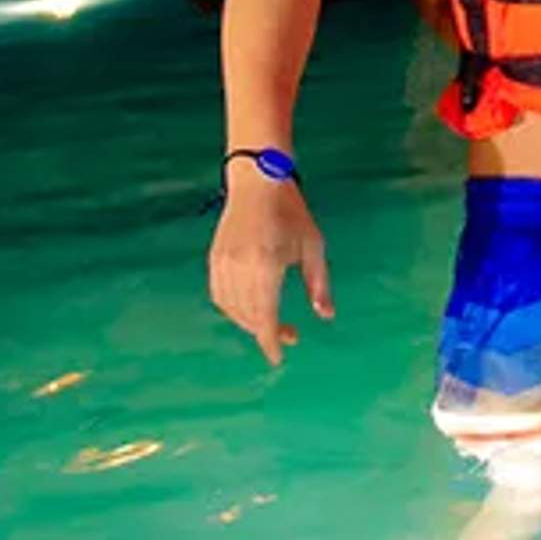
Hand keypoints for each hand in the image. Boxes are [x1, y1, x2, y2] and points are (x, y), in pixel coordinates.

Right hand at [208, 170, 331, 366]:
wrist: (257, 182)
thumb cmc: (291, 213)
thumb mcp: (313, 247)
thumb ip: (318, 284)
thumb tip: (326, 316)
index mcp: (266, 267)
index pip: (265, 317)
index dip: (271, 342)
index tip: (279, 357)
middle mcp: (240, 269)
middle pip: (249, 316)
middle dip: (266, 331)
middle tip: (289, 334)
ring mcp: (223, 264)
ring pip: (232, 309)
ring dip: (250, 322)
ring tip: (271, 322)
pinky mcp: (214, 259)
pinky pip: (220, 295)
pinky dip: (233, 309)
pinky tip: (249, 308)